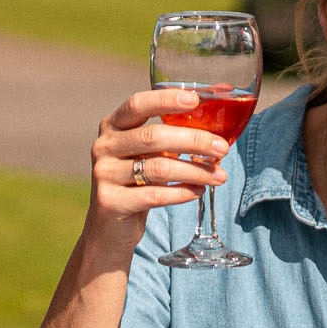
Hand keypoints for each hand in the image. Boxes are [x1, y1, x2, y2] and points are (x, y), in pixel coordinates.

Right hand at [86, 89, 229, 228]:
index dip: (165, 99)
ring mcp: (104, 174)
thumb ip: (173, 134)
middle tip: (222, 148)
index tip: (195, 100)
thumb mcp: (149, 154)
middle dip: (193, 141)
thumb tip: (219, 110)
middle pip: (152, 137)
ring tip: (219, 177)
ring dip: (194, 171)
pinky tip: (199, 191)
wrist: (109, 227)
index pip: (138, 104)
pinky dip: (182, 193)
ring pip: (158, 168)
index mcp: (112, 126)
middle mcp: (103, 146)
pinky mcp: (110, 203)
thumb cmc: (137, 181)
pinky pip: (154, 195)